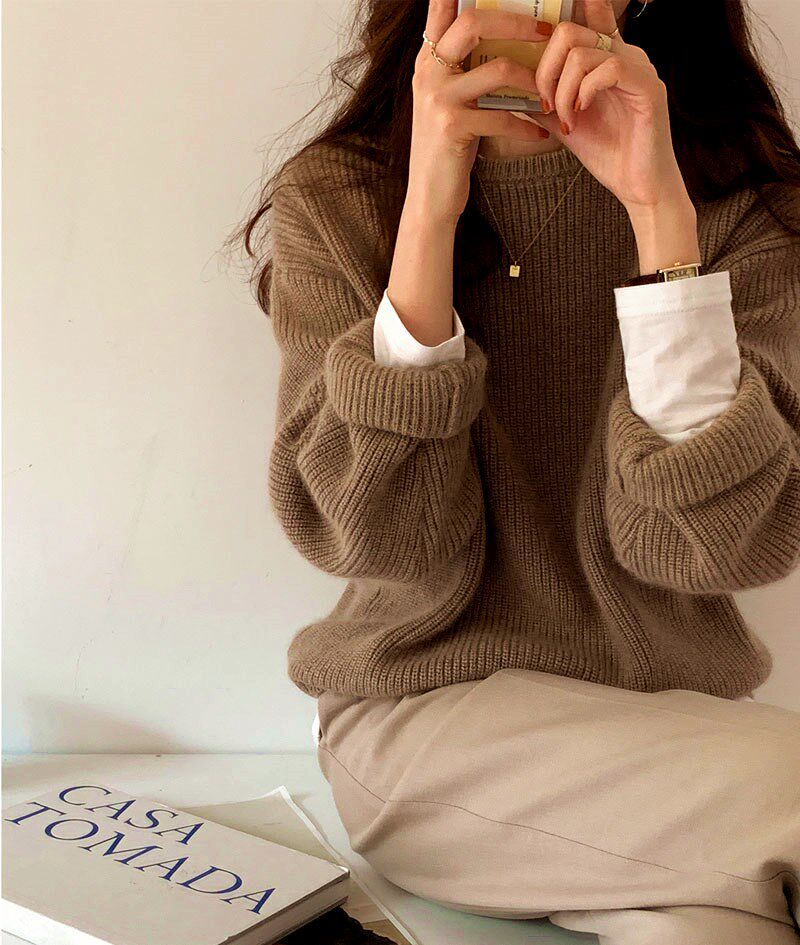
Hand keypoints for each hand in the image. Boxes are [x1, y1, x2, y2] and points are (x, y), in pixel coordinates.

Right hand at [409, 0, 554, 225]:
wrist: (430, 197)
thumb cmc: (447, 149)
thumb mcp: (447, 102)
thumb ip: (461, 70)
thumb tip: (499, 40)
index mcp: (426, 61)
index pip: (441, 9)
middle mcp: (428, 74)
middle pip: (473, 23)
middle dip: (517, 23)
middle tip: (547, 32)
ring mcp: (438, 99)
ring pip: (497, 69)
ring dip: (532, 81)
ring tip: (548, 94)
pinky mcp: (452, 127)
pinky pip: (502, 115)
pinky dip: (527, 125)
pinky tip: (541, 133)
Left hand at [532, 0, 690, 212]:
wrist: (637, 186)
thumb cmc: (608, 154)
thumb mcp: (564, 123)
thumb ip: (543, 102)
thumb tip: (510, 90)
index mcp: (604, 59)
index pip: (586, 15)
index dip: (565, 12)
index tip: (535, 37)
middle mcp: (622, 54)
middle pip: (569, 31)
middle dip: (545, 70)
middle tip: (546, 104)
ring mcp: (637, 67)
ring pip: (582, 52)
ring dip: (562, 91)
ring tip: (566, 119)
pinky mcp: (647, 87)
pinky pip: (608, 68)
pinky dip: (584, 92)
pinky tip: (581, 114)